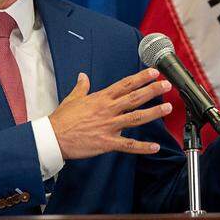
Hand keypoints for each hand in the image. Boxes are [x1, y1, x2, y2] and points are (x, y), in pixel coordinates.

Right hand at [50, 68, 172, 159]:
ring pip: (135, 118)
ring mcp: (109, 126)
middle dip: (152, 90)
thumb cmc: (61, 120)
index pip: (125, 85)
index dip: (141, 78)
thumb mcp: (72, 99)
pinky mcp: (107, 142)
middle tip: (166, 85)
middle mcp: (108, 110)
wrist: (53, 138)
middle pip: (134, 97)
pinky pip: (128, 145)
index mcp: (100, 98)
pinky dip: (142, 147)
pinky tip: (154, 147)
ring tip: (167, 108)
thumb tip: (83, 76)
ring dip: (153, 113)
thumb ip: (81, 87)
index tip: (153, 72)